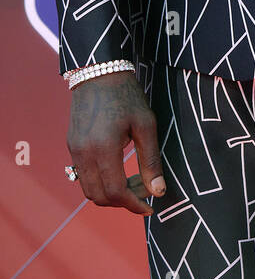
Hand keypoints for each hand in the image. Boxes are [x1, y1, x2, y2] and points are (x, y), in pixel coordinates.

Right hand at [66, 71, 164, 215]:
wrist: (99, 72)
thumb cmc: (127, 95)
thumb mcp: (146, 125)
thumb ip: (150, 160)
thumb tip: (158, 191)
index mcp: (104, 148)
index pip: (116, 192)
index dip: (134, 205)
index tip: (150, 207)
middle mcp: (84, 154)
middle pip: (99, 196)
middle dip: (123, 202)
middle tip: (146, 193)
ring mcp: (74, 150)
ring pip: (89, 189)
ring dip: (111, 194)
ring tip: (135, 182)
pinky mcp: (72, 145)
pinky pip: (83, 176)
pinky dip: (101, 182)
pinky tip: (120, 171)